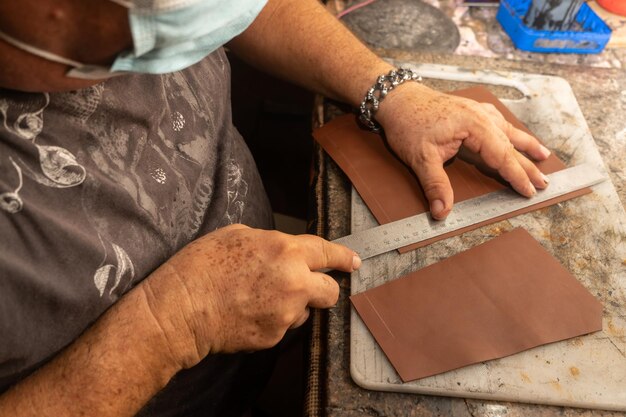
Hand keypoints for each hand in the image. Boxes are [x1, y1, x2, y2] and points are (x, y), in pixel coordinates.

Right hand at [142, 224, 359, 368]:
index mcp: (285, 250)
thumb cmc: (201, 267)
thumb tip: (282, 250)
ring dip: (292, 305)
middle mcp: (294, 282)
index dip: (343, 257)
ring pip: (305, 311)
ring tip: (258, 298)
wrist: (181, 309)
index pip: (326, 252)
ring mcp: (286, 312)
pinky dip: (272, 320)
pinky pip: (283, 326)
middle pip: (330, 291)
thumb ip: (270, 241)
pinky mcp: (274, 336)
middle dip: (322, 288)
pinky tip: (248, 312)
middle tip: (305, 287)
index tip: (353, 261)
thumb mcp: (237, 235)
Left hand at [376, 82, 550, 219]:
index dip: (516, 176)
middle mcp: (481, 116)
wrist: (397, 98)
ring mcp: (476, 111)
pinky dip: (509, 131)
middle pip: (509, 145)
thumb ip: (435, 185)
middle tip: (543, 183)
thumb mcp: (420, 158)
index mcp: (474, 126)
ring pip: (507, 131)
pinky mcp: (470, 110)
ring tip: (543, 155)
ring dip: (525, 144)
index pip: (501, 156)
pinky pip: (497, 122)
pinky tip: (513, 134)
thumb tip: (442, 212)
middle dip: (527, 164)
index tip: (529, 192)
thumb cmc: (408, 124)